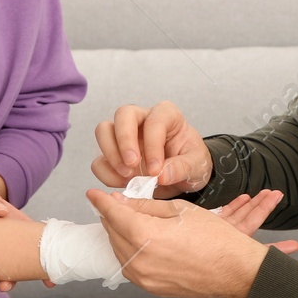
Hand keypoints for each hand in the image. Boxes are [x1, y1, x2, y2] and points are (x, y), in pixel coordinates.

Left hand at [85, 187, 297, 297]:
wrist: (235, 272)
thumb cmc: (215, 240)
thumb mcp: (180, 210)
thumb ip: (146, 206)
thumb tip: (122, 202)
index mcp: (145, 235)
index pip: (113, 213)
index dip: (101, 201)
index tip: (94, 194)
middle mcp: (139, 260)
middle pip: (113, 233)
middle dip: (112, 217)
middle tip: (115, 204)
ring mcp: (144, 278)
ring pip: (119, 251)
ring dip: (120, 235)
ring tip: (130, 222)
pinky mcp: (151, 288)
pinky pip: (131, 266)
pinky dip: (130, 252)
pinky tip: (141, 242)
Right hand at [92, 101, 211, 198]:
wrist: (184, 175)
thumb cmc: (191, 161)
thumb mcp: (198, 164)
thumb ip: (182, 167)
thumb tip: (161, 175)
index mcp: (167, 115)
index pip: (154, 121)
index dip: (152, 145)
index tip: (156, 170)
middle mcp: (142, 120)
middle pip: (122, 114)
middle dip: (125, 141)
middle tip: (132, 165)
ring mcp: (125, 136)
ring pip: (104, 131)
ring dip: (111, 154)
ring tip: (127, 175)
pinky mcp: (114, 155)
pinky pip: (99, 160)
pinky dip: (106, 173)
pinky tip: (123, 183)